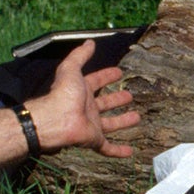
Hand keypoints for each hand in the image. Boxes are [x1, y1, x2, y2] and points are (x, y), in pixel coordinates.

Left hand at [25, 40, 139, 156]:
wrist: (57, 119)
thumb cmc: (63, 94)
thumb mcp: (71, 69)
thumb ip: (80, 55)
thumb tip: (90, 42)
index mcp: (81, 91)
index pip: (96, 81)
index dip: (107, 76)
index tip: (119, 72)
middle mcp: (87, 108)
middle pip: (105, 103)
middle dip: (117, 99)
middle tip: (129, 95)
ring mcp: (91, 125)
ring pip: (110, 124)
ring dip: (123, 121)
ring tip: (137, 116)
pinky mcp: (94, 140)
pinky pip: (108, 148)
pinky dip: (119, 151)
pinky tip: (131, 151)